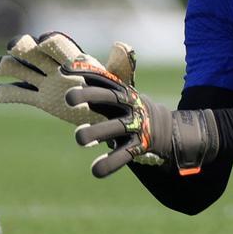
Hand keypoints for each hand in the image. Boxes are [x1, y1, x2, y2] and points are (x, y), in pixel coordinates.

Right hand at [0, 32, 134, 124]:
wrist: (109, 115)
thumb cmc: (115, 94)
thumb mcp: (119, 81)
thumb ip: (120, 65)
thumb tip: (122, 45)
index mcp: (74, 61)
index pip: (60, 46)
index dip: (51, 42)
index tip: (45, 42)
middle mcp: (57, 68)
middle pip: (35, 52)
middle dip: (23, 46)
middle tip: (14, 47)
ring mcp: (46, 83)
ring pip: (22, 69)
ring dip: (9, 65)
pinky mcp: (40, 99)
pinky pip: (19, 94)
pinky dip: (7, 93)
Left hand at [65, 71, 219, 178]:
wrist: (167, 129)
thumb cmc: (131, 110)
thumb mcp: (119, 94)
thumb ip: (97, 82)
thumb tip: (70, 63)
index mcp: (122, 92)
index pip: (103, 79)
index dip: (86, 73)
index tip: (65, 70)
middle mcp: (130, 106)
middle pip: (110, 98)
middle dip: (90, 96)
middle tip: (68, 98)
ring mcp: (136, 125)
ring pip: (116, 128)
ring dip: (97, 132)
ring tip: (79, 138)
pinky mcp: (139, 146)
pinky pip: (124, 155)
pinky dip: (110, 163)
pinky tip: (96, 170)